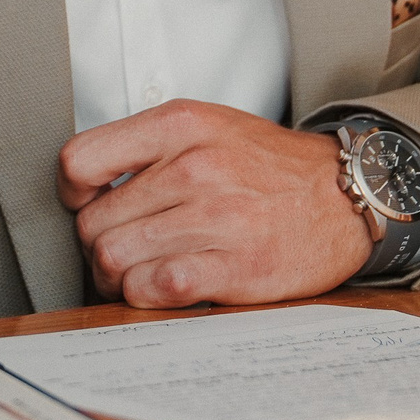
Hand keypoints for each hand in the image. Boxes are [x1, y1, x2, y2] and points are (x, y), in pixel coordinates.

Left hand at [58, 101, 372, 308]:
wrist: (346, 196)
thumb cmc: (270, 166)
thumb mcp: (208, 126)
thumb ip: (147, 147)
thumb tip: (82, 186)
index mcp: (181, 126)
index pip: (80, 160)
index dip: (72, 192)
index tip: (88, 202)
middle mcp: (195, 168)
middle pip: (93, 222)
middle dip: (97, 244)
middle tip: (121, 247)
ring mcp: (216, 219)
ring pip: (114, 259)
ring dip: (116, 276)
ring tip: (138, 271)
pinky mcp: (235, 267)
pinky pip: (154, 288)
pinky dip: (146, 293)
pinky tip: (165, 284)